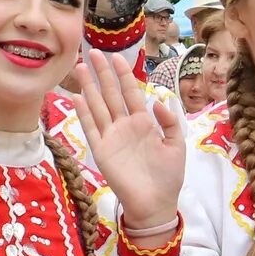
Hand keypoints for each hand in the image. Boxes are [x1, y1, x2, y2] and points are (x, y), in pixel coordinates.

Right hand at [77, 52, 185, 231]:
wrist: (156, 204)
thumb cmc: (168, 176)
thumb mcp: (177, 146)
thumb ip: (169, 122)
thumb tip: (157, 101)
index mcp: (143, 123)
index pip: (131, 93)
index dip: (124, 75)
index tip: (117, 56)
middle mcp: (124, 126)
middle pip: (111, 94)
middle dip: (103, 73)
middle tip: (93, 52)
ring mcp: (111, 137)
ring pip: (98, 106)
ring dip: (89, 87)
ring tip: (80, 67)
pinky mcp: (101, 151)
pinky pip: (91, 128)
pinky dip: (84, 113)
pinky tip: (77, 96)